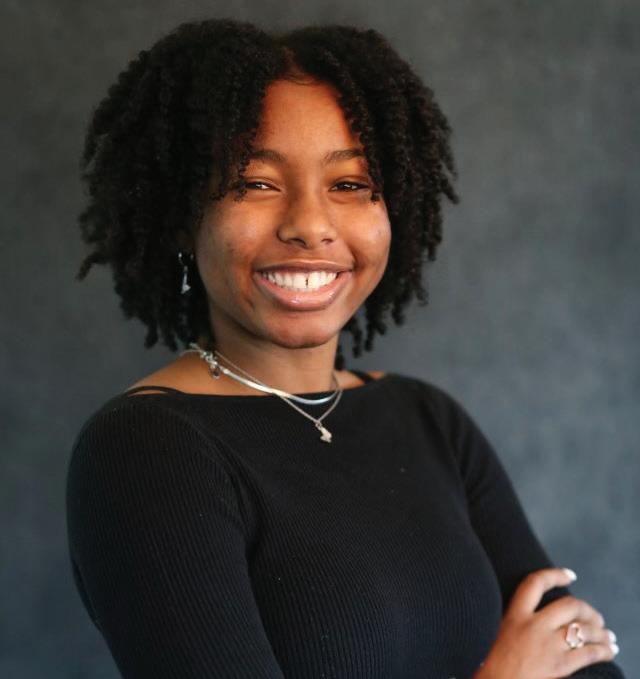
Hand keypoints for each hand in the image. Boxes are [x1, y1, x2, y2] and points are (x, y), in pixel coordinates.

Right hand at [474, 567, 618, 678]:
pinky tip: (608, 651)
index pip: (536, 583)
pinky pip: (589, 653)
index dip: (555, 575)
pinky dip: (603, 650)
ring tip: (607, 636)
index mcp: (515, 614)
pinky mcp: (559, 665)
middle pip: (570, 605)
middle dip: (588, 610)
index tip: (570, 575)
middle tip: (596, 618)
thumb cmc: (494, 661)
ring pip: (584, 629)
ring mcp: (547, 645)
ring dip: (601, 632)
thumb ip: (520, 619)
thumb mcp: (500, 630)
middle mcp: (533, 626)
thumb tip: (547, 614)